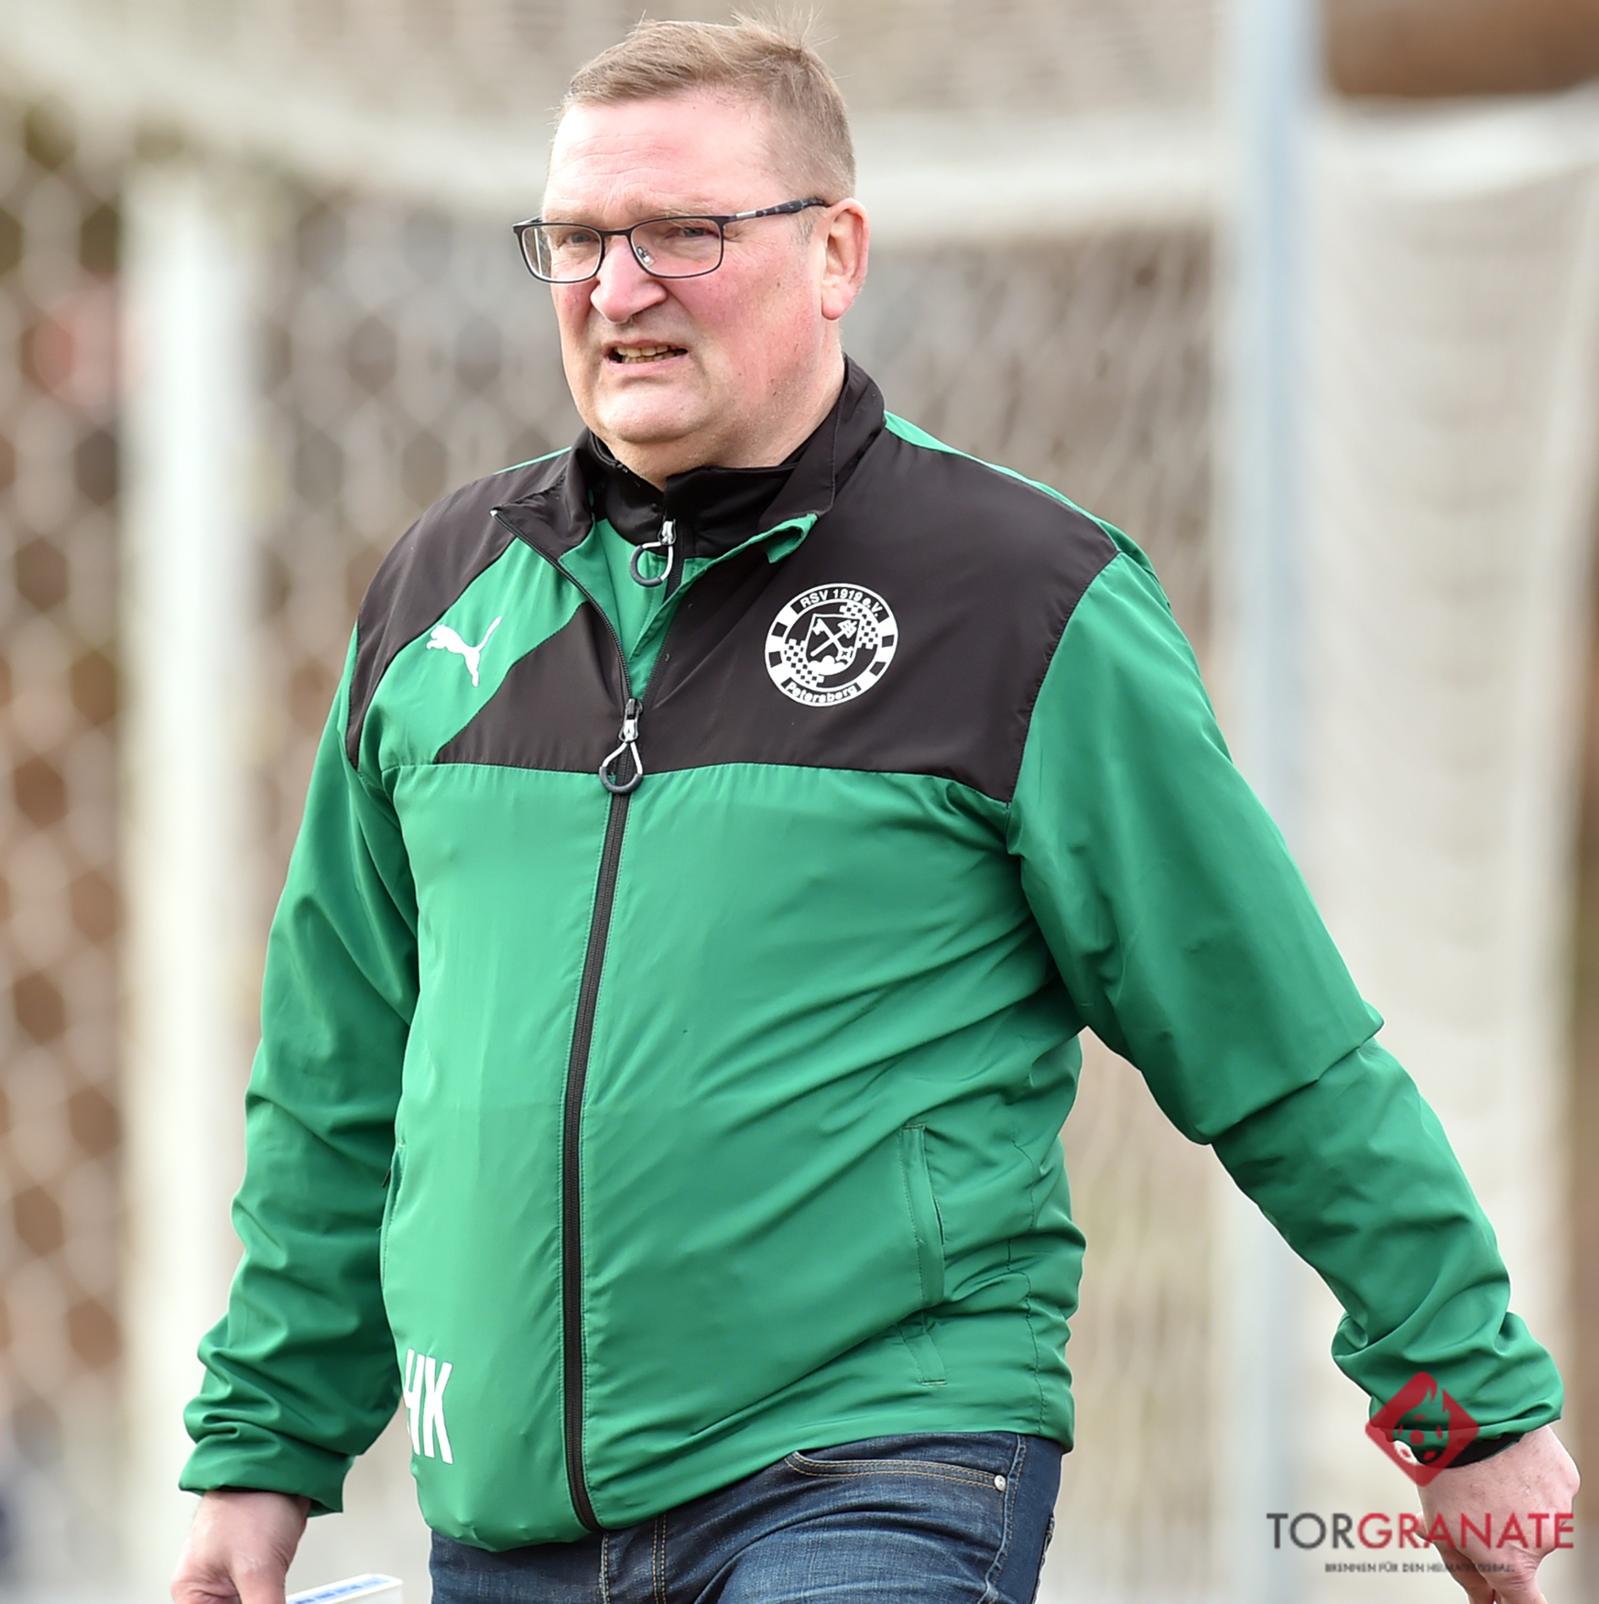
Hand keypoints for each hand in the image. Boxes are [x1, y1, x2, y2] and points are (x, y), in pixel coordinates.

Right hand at [170, 1488, 311, 1603]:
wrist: (279, 1462)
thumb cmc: (250, 1500)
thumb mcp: (257, 1569)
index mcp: (193, 1592)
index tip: (264, 1603)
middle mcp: (210, 1587)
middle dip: (259, 1601)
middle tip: (271, 1593)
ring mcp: (235, 1575)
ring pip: (255, 1602)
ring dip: (270, 1595)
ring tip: (274, 1575)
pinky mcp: (259, 1565)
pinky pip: (269, 1591)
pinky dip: (279, 1589)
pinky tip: (285, 1575)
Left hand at [1418, 1426, 1578, 1602]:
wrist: (1471, 1415)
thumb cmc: (1449, 1469)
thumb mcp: (1440, 1528)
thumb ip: (1462, 1569)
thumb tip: (1479, 1596)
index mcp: (1509, 1563)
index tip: (1507, 1599)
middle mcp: (1542, 1543)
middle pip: (1524, 1552)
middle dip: (1501, 1536)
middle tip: (1471, 1502)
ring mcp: (1559, 1510)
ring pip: (1534, 1515)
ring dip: (1514, 1502)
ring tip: (1483, 1473)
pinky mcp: (1567, 1480)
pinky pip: (1546, 1487)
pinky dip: (1528, 1478)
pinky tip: (1504, 1459)